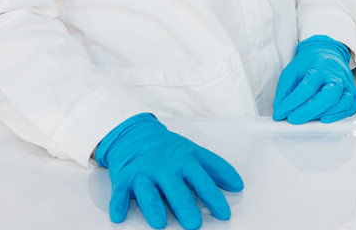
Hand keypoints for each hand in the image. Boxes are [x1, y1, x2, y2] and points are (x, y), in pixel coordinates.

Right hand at [95, 113, 243, 228]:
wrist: (136, 135)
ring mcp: (143, 173)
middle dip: (184, 206)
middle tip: (193, 224)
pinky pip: (119, 193)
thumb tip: (237, 185)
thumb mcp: (194, 153)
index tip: (224, 213)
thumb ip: (216, 168)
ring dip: (153, 207)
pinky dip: (117, 204)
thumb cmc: (169, 150)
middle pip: (176, 189)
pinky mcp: (124, 179)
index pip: (202, 180)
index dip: (214, 197)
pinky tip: (119, 217)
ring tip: (160, 223)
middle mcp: (164, 167)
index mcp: (184, 160)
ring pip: (147, 191)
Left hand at [272, 35, 355, 124]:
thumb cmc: (310, 63)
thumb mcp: (292, 70)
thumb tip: (279, 110)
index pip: (307, 87)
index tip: (280, 113)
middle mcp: (336, 75)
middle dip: (309, 111)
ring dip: (324, 114)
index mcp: (320, 67)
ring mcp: (347, 83)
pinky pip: (351, 106)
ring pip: (342, 102)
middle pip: (328, 95)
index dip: (292, 103)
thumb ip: (285, 90)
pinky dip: (340, 115)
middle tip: (293, 119)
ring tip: (308, 119)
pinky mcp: (353, 91)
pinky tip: (326, 118)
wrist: (328, 52)